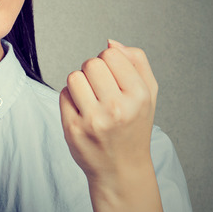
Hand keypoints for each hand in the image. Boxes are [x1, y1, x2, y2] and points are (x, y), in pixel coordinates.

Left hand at [59, 39, 157, 184]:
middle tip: (101, 88)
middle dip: (93, 70)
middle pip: (91, 63)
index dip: (109, 61)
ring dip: (80, 83)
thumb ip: (137, 61)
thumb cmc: (134, 125)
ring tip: (91, 98)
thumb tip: (110, 42)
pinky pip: (63, 94)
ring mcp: (93, 120)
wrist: (122, 169)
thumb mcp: (149, 93)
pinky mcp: (73, 129)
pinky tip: (83, 112)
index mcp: (139, 96)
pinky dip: (71, 99)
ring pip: (74, 76)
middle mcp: (117, 108)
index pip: (111, 54)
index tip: (114, 77)